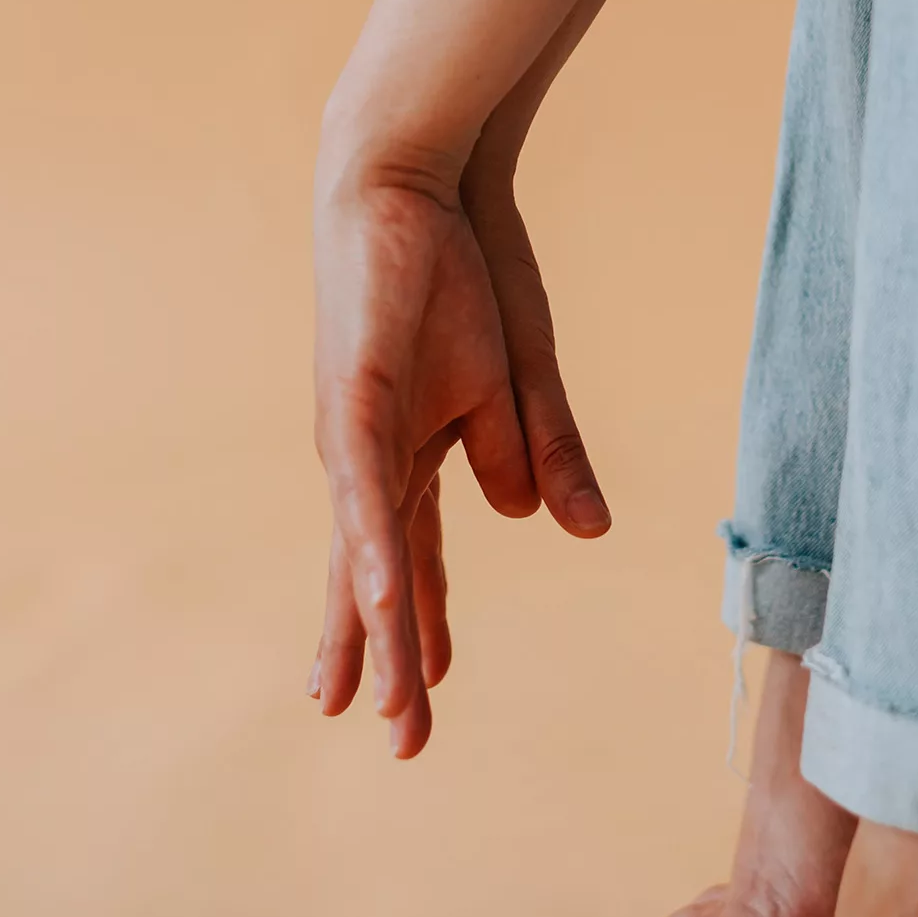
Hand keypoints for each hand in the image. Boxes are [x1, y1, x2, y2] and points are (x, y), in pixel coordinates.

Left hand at [310, 144, 609, 758]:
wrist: (421, 175)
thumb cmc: (460, 269)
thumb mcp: (522, 381)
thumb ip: (543, 454)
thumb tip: (561, 530)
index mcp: (408, 454)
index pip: (411, 560)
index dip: (416, 631)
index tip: (417, 703)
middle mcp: (367, 455)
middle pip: (377, 575)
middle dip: (385, 659)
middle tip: (391, 741)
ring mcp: (356, 427)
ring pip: (366, 547)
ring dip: (376, 629)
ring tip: (378, 708)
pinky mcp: (359, 388)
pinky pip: (367, 483)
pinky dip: (376, 544)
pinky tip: (378, 601)